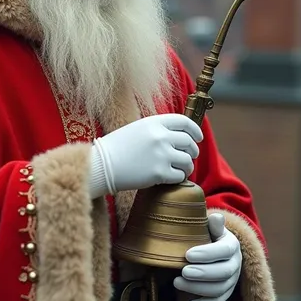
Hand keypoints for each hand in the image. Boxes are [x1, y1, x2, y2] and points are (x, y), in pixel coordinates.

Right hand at [88, 113, 202, 197]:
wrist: (102, 165)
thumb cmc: (118, 148)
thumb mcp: (138, 129)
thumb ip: (158, 129)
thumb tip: (181, 136)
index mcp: (155, 122)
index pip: (184, 122)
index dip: (195, 131)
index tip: (197, 138)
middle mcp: (160, 136)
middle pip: (189, 142)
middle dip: (192, 151)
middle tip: (188, 157)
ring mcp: (161, 154)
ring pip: (187, 161)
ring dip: (187, 166)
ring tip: (180, 169)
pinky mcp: (159, 173)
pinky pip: (180, 176)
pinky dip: (178, 178)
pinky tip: (170, 177)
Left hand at [174, 212, 241, 300]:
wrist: (212, 248)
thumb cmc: (207, 236)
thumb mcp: (209, 227)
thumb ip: (212, 224)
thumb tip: (216, 217)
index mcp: (232, 245)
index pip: (224, 251)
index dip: (207, 254)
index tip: (187, 254)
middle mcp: (236, 264)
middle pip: (224, 272)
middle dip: (203, 274)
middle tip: (183, 271)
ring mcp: (232, 281)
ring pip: (219, 289)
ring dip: (198, 289)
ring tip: (177, 283)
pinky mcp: (225, 293)